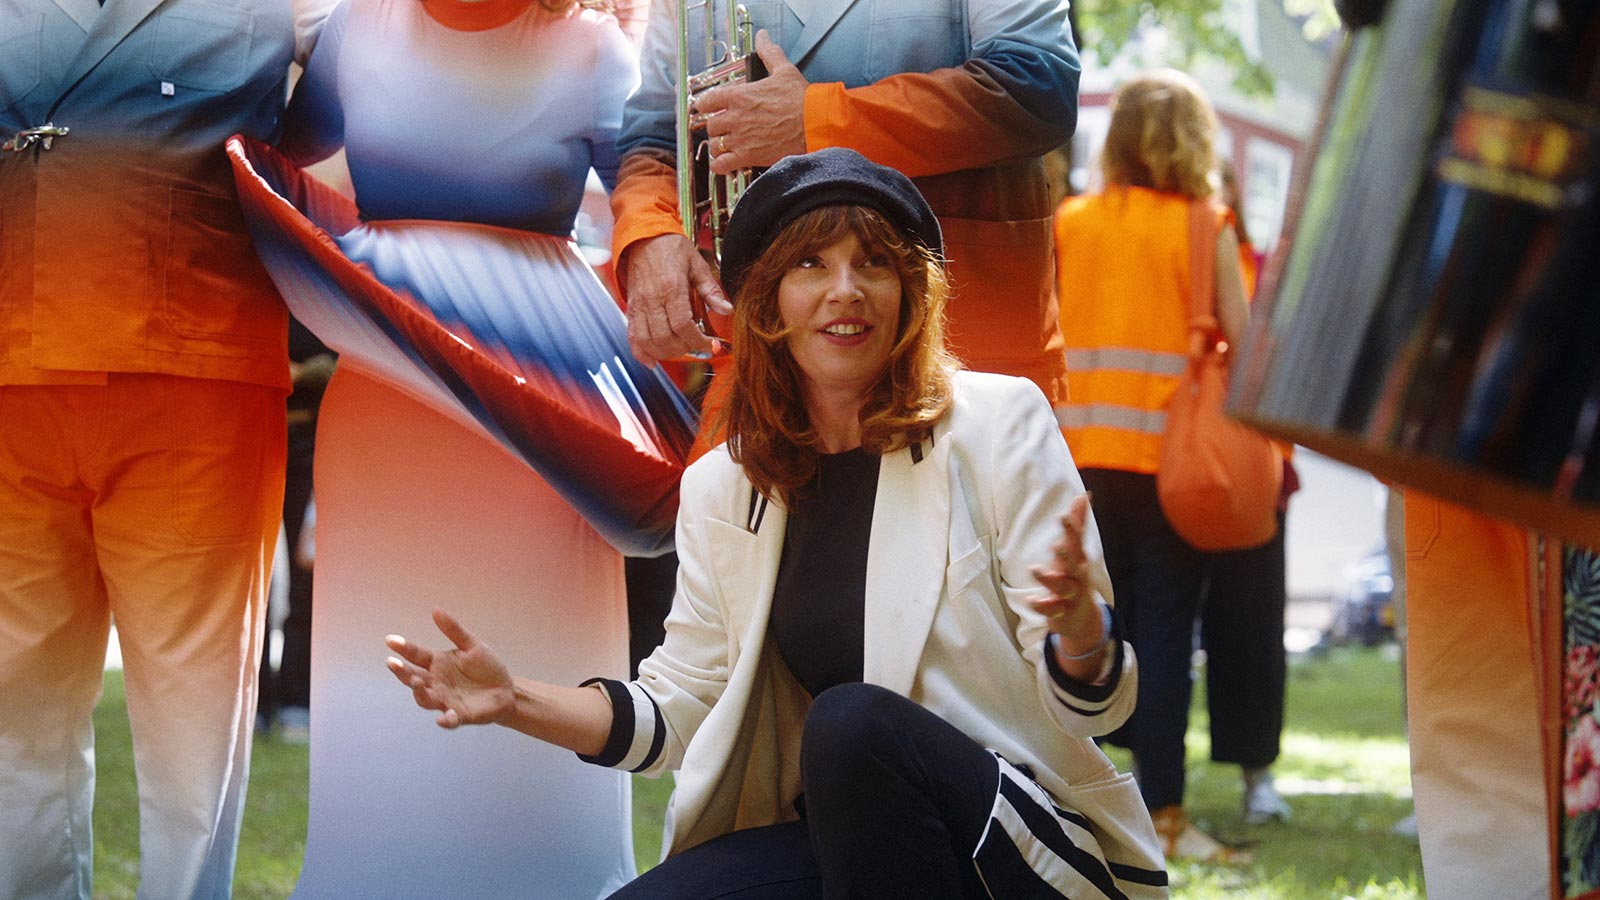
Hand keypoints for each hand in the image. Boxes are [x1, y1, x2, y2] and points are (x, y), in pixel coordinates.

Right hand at [385, 609, 514, 728]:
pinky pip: (449, 720)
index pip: (416, 655)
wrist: (507, 689)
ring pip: (425, 699)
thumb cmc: (486, 667)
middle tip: (392, 663)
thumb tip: (435, 609)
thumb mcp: (472, 645)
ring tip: (417, 683)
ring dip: (419, 693)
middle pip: (413, 678)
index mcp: (437, 664)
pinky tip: (442, 718)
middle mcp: (436, 683)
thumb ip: (454, 630)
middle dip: (402, 672)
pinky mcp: (460, 715)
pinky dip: (445, 720)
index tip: (390, 640)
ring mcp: (445, 700)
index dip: (403, 648)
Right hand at [620, 233, 730, 364]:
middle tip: (695, 346)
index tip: (708, 345)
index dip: (697, 341)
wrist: (644, 236)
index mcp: (671, 288)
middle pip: (665, 338)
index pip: (683, 325)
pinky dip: (640, 353)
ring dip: (664, 353)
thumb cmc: (671, 248)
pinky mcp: (631, 308)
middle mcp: (652, 299)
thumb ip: (712, 291)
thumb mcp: (697, 265)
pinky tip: (652, 361)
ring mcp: (639, 305)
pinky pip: (631, 336)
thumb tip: (727, 310)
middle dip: (683, 349)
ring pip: (648, 341)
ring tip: (679, 351)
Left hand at [697, 30, 807, 175]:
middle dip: (717, 128)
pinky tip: (727, 163)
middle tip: (725, 129)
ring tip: (728, 146)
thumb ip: (769, 53)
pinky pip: (722, 165)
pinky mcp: (748, 157)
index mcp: (739, 95)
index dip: (706, 106)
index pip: (707, 101)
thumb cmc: (802, 100)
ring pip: (715, 145)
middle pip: (711, 125)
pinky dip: (721, 166)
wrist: (815, 124)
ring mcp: (740, 138)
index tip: (708, 109)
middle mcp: (735, 117)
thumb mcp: (784, 70)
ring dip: (719, 146)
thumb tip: (763, 37)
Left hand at [1028, 493, 1104, 653]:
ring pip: (1062, 587)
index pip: (1076, 541)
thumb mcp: (1076, 551)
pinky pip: (1053, 611)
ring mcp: (1070, 595)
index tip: (1062, 516)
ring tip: (1034, 569)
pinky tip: (1031, 601)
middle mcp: (1076, 576)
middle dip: (1066, 554)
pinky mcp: (1061, 613)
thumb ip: (1078, 523)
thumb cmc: (1074, 576)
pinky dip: (1043, 607)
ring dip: (1049, 579)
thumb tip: (1084, 494)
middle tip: (1055, 545)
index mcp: (1078, 558)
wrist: (1083, 618)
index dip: (1071, 529)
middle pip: (1073, 563)